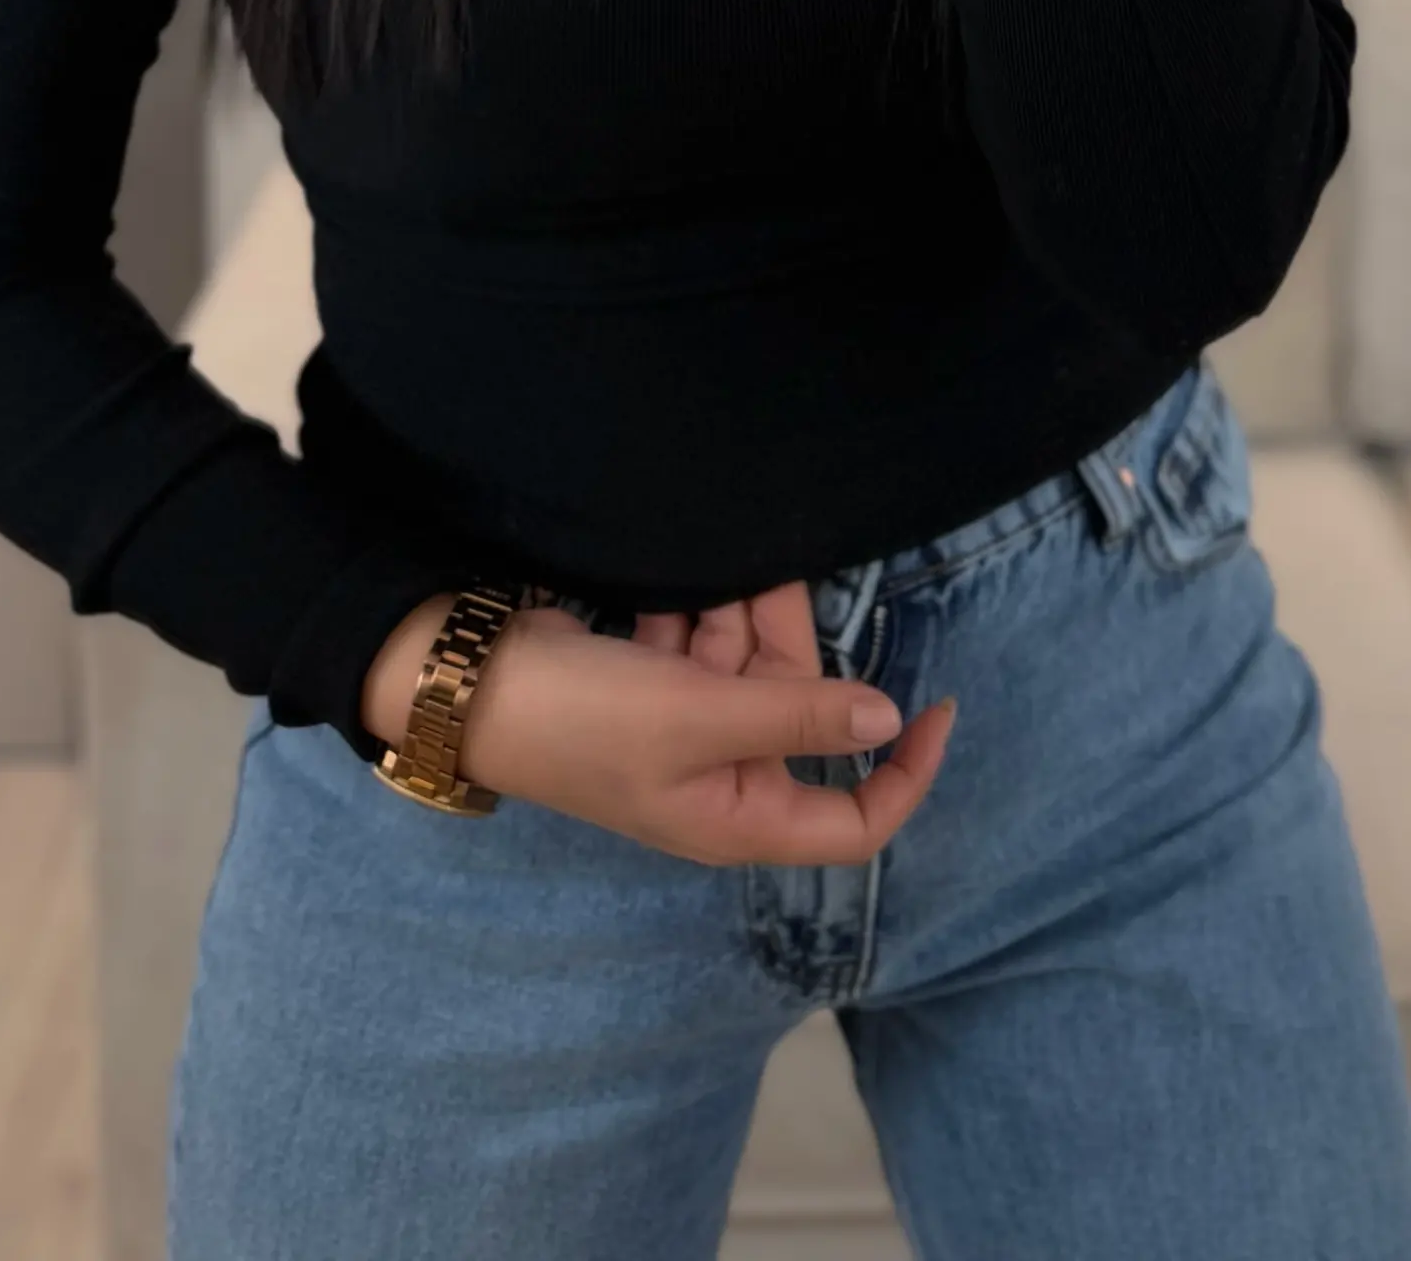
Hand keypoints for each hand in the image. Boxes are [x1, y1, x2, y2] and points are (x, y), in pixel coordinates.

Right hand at [363, 579, 956, 870]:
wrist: (474, 683)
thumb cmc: (586, 720)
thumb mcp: (698, 717)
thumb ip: (797, 716)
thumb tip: (884, 717)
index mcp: (742, 817)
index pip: (856, 821)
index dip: (905, 772)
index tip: (936, 702)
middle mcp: (725, 777)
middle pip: (803, 707)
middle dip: (783, 644)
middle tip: (747, 589)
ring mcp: (691, 729)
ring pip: (755, 660)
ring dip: (732, 614)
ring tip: (690, 589)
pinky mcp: (659, 684)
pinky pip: (709, 640)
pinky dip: (698, 608)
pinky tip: (662, 588)